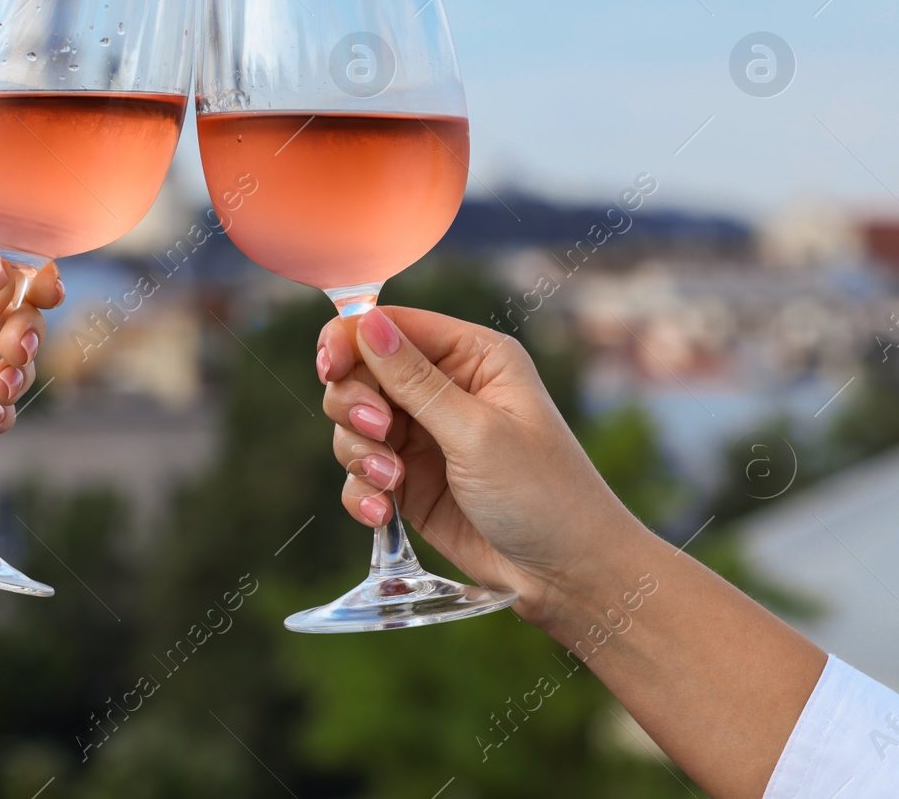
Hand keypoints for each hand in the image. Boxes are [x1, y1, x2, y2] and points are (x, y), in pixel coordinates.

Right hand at [317, 307, 646, 627]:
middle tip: (379, 434)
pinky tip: (379, 513)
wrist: (568, 577)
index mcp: (474, 357)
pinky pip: (360, 472)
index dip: (352, 340)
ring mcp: (425, 437)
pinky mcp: (410, 483)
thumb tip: (365, 322)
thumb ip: (415, 381)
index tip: (330, 368)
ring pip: (354, 424)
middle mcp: (445, 389)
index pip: (393, 326)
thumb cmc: (544, 495)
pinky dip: (360, 491)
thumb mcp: (477, 433)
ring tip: (388, 484)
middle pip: (362, 372)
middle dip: (356, 405)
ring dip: (358, 453)